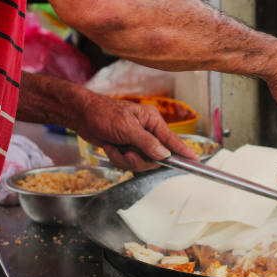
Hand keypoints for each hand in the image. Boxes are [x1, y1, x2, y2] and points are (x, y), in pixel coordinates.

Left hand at [76, 93, 199, 171]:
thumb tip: (164, 155)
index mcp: (153, 121)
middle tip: (129, 155)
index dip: (183, 151)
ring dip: (125, 159)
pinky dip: (117, 158)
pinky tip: (109, 147)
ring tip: (113, 148)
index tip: (195, 161)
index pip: (172, 139)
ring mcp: (137, 141)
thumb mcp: (127, 127)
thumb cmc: (103, 114)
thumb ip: (147, 142)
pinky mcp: (126, 149)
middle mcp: (148, 131)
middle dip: (140, 159)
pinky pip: (129, 162)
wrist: (80, 115)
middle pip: (156, 156)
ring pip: (142, 162)